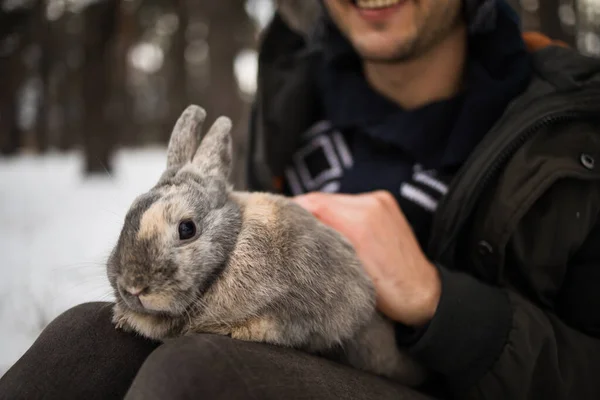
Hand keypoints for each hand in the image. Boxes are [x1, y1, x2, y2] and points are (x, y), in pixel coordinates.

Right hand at [294, 191, 440, 326]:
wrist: (423, 292)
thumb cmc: (386, 293)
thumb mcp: (346, 274)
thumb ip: (322, 245)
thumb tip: (297, 233)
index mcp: (359, 220)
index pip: (312, 204)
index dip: (291, 211)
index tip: (276, 221)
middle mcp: (370, 203)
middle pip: (322, 199)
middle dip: (304, 212)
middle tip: (287, 228)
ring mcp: (379, 200)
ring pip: (335, 200)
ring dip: (321, 212)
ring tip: (308, 230)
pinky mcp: (385, 202)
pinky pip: (351, 202)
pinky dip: (338, 212)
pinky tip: (332, 227)